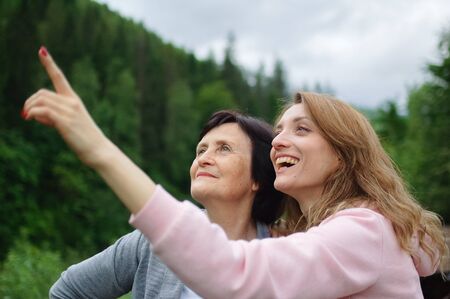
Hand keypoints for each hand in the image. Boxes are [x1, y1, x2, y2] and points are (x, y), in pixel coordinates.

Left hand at [23, 46, 111, 167]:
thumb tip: (32, 114)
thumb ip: (52, 116)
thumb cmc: (84, 139)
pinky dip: (33, 113)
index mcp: (74, 100)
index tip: (41, 50)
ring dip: (29, 108)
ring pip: (41, 100)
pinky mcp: (66, 122)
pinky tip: (31, 119)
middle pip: (42, 93)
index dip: (49, 64)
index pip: (60, 78)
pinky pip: (43, 110)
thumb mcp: (68, 124)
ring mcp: (70, 112)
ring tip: (29, 118)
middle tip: (28, 114)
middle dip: (30, 101)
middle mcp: (72, 102)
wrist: (98, 150)